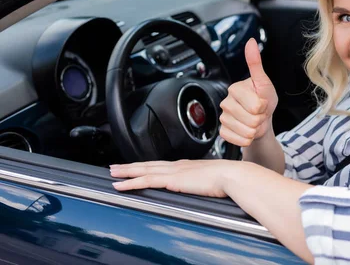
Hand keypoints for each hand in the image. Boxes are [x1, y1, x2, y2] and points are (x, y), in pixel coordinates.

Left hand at [110, 159, 236, 197]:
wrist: (231, 175)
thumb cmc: (228, 179)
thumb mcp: (212, 180)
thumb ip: (204, 183)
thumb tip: (205, 188)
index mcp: (186, 166)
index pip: (161, 165)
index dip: (147, 165)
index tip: (137, 166)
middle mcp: (177, 166)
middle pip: (148, 165)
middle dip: (130, 166)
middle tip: (115, 167)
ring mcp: (173, 172)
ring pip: (143, 171)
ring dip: (126, 172)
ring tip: (112, 174)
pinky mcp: (171, 180)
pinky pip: (145, 181)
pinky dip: (130, 183)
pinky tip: (120, 185)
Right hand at [218, 38, 277, 146]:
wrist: (261, 118)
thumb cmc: (264, 99)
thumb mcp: (264, 82)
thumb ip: (255, 63)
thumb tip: (251, 42)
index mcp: (235, 89)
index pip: (256, 106)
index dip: (264, 107)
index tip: (262, 102)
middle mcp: (226, 102)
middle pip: (251, 120)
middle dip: (260, 119)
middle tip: (259, 113)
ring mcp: (223, 118)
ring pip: (246, 131)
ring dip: (255, 129)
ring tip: (254, 121)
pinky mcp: (223, 132)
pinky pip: (238, 140)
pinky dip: (247, 138)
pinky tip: (246, 130)